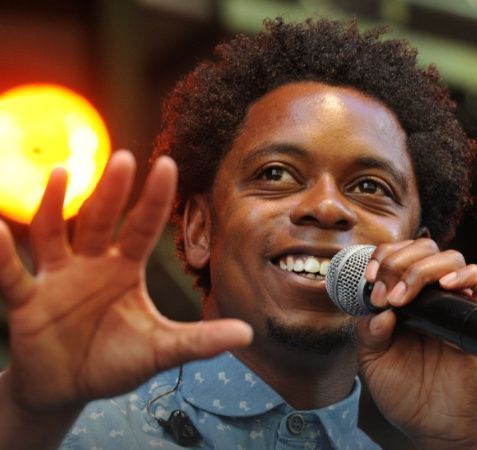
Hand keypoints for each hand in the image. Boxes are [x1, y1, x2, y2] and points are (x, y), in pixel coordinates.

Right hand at [0, 150, 251, 413]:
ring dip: (57, 205)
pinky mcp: (28, 300)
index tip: (168, 163)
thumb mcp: (161, 349)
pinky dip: (2, 255)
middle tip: (125, 158)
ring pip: (55, 234)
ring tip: (65, 173)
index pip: (142, 227)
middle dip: (112, 192)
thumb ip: (199, 341)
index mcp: (125, 268)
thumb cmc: (115, 360)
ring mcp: (58, 278)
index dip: (154, 198)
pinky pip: (13, 275)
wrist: (68, 386)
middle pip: (101, 221)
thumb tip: (248, 333)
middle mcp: (92, 264)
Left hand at [356, 238, 476, 449]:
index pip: (397, 254)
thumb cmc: (401, 389)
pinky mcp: (475, 320)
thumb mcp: (371, 358)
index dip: (382, 257)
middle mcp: (427, 295)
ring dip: (423, 270)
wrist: (429, 422)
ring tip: (403, 299)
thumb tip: (382, 309)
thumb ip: (368, 331)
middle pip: (424, 248)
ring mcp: (453, 305)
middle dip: (398, 262)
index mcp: (401, 297)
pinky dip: (470, 277)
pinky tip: (447, 287)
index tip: (368, 278)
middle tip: (385, 295)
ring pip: (452, 258)